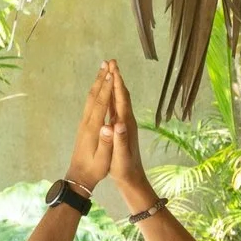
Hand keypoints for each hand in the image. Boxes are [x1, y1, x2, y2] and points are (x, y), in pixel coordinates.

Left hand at [64, 63, 116, 192]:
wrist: (79, 176)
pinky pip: (91, 104)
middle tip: (107, 63)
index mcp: (93, 128)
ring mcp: (84, 123)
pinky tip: (99, 89)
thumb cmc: (94, 169)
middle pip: (94, 96)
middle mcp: (86, 122)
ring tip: (103, 70)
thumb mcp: (102, 159)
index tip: (113, 74)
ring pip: (90, 98)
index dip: (107, 88)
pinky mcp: (84, 126)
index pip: (101, 104)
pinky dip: (96, 92)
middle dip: (101, 79)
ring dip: (97, 83)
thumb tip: (109, 126)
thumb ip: (106, 142)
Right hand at [104, 66, 152, 204]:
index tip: (113, 68)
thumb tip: (119, 124)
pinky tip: (107, 94)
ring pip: (119, 100)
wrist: (132, 178)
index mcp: (126, 125)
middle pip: (122, 95)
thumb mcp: (120, 155)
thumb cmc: (124, 168)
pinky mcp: (121, 129)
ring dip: (114, 85)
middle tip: (111, 61)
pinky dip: (111, 98)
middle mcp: (127, 121)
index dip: (117, 83)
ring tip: (110, 72)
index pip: (121, 99)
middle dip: (116, 78)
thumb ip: (120, 139)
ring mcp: (124, 125)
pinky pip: (115, 109)